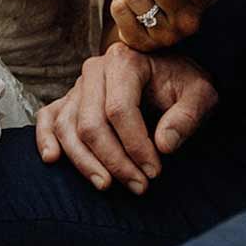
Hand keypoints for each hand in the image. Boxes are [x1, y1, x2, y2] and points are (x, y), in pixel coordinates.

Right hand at [35, 42, 217, 192]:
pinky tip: (53, 159)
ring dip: (84, 162)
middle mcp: (95, 70)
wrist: (171, 71)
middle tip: (138, 185)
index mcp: (125, 61)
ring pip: (68, 127)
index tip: (154, 171)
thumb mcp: (200, 93)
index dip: (135, 145)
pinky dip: (45, 139)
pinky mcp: (69, 100)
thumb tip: (164, 145)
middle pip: (91, 123)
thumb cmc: (183, 83)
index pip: (119, 110)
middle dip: (113, 160)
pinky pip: (48, 118)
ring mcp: (78, 85)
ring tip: (106, 185)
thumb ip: (187, 116)